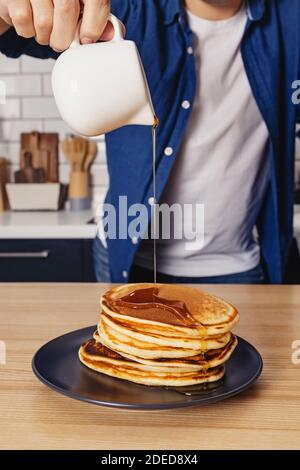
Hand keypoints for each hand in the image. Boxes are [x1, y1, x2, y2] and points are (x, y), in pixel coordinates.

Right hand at [0, 0, 116, 50]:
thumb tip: (111, 35)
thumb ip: (98, 19)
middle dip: (65, 38)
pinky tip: (30, 23)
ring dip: (45, 37)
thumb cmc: (55, 3)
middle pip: (67, 11)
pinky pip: (24, 22)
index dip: (93, 25)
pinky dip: (28, 31)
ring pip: (45, 23)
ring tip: (45, 30)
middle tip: (62, 42)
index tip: (87, 39)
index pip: (96, 0)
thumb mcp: (81, 6)